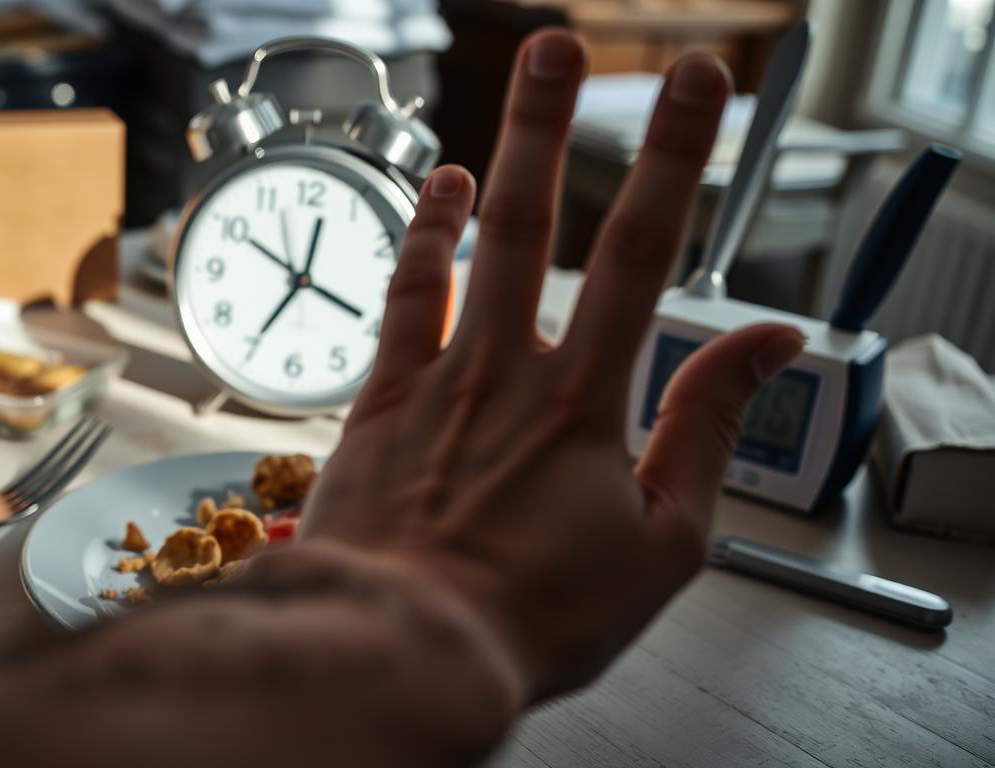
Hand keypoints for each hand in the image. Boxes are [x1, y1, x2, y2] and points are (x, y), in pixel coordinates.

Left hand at [297, 31, 804, 701]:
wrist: (408, 644)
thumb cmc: (530, 611)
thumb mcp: (667, 540)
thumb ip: (711, 427)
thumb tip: (765, 345)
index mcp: (590, 403)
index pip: (647, 255)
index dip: (677, 160)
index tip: (698, 89)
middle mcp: (511, 370)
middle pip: (546, 222)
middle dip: (561, 124)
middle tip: (565, 46)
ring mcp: (438, 378)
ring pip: (473, 243)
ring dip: (498, 155)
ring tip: (513, 85)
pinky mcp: (380, 401)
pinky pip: (402, 296)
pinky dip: (424, 236)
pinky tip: (438, 193)